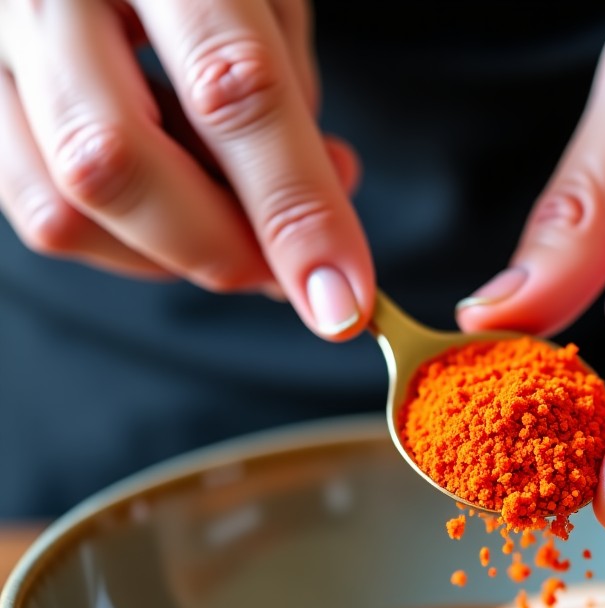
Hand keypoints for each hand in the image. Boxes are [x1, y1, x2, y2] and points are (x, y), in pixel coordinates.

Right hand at [0, 0, 372, 338]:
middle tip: (285, 274)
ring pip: (66, 205)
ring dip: (172, 255)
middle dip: (222, 250)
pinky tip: (171, 205)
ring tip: (232, 222)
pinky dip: (122, 241)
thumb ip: (288, 106)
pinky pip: (38, 206)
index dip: (297, 210)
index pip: (236, 88)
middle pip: (118, 160)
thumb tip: (312, 240)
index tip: (342, 299)